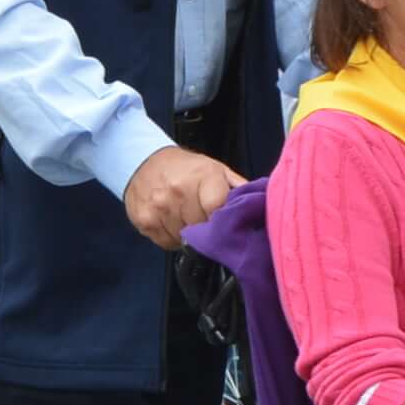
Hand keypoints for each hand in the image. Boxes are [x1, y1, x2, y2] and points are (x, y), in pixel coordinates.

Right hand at [123, 145, 237, 249]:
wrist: (144, 161)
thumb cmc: (186, 168)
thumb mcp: (216, 169)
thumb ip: (238, 189)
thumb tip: (260, 208)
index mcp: (203, 176)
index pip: (219, 211)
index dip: (223, 220)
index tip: (223, 221)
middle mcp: (178, 191)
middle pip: (202, 229)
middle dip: (206, 228)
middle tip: (204, 218)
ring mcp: (159, 208)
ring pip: (184, 240)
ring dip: (188, 235)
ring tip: (186, 218)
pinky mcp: (144, 221)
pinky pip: (167, 243)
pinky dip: (172, 238)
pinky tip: (172, 222)